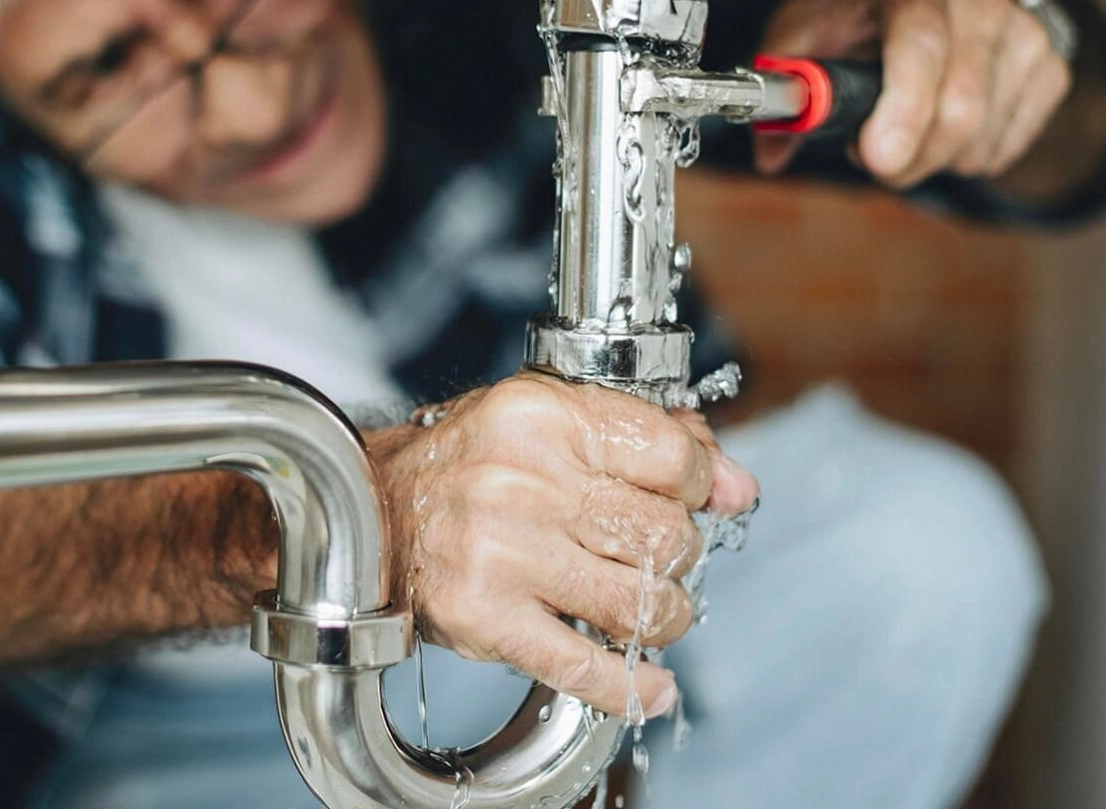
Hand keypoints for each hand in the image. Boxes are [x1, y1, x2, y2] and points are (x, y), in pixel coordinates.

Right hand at [368, 373, 758, 718]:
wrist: (370, 511)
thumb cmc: (467, 463)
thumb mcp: (551, 421)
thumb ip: (649, 441)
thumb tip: (736, 487)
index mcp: (542, 417)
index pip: (671, 455)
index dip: (703, 484)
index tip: (701, 497)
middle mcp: (521, 481)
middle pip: (664, 534)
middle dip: (677, 554)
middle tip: (655, 555)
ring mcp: (502, 553)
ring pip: (639, 603)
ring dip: (664, 616)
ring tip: (649, 609)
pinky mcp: (486, 618)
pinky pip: (584, 666)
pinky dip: (630, 687)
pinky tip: (651, 689)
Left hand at [754, 0, 1071, 186]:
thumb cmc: (867, 6)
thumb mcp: (808, 26)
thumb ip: (783, 83)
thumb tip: (770, 152)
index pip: (920, 44)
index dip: (903, 109)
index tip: (877, 158)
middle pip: (959, 110)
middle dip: (905, 158)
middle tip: (872, 151)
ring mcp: (1025, 33)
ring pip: (980, 140)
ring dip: (931, 159)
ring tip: (907, 123)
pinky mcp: (1051, 68)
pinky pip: (1004, 149)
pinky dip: (965, 157)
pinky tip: (944, 123)